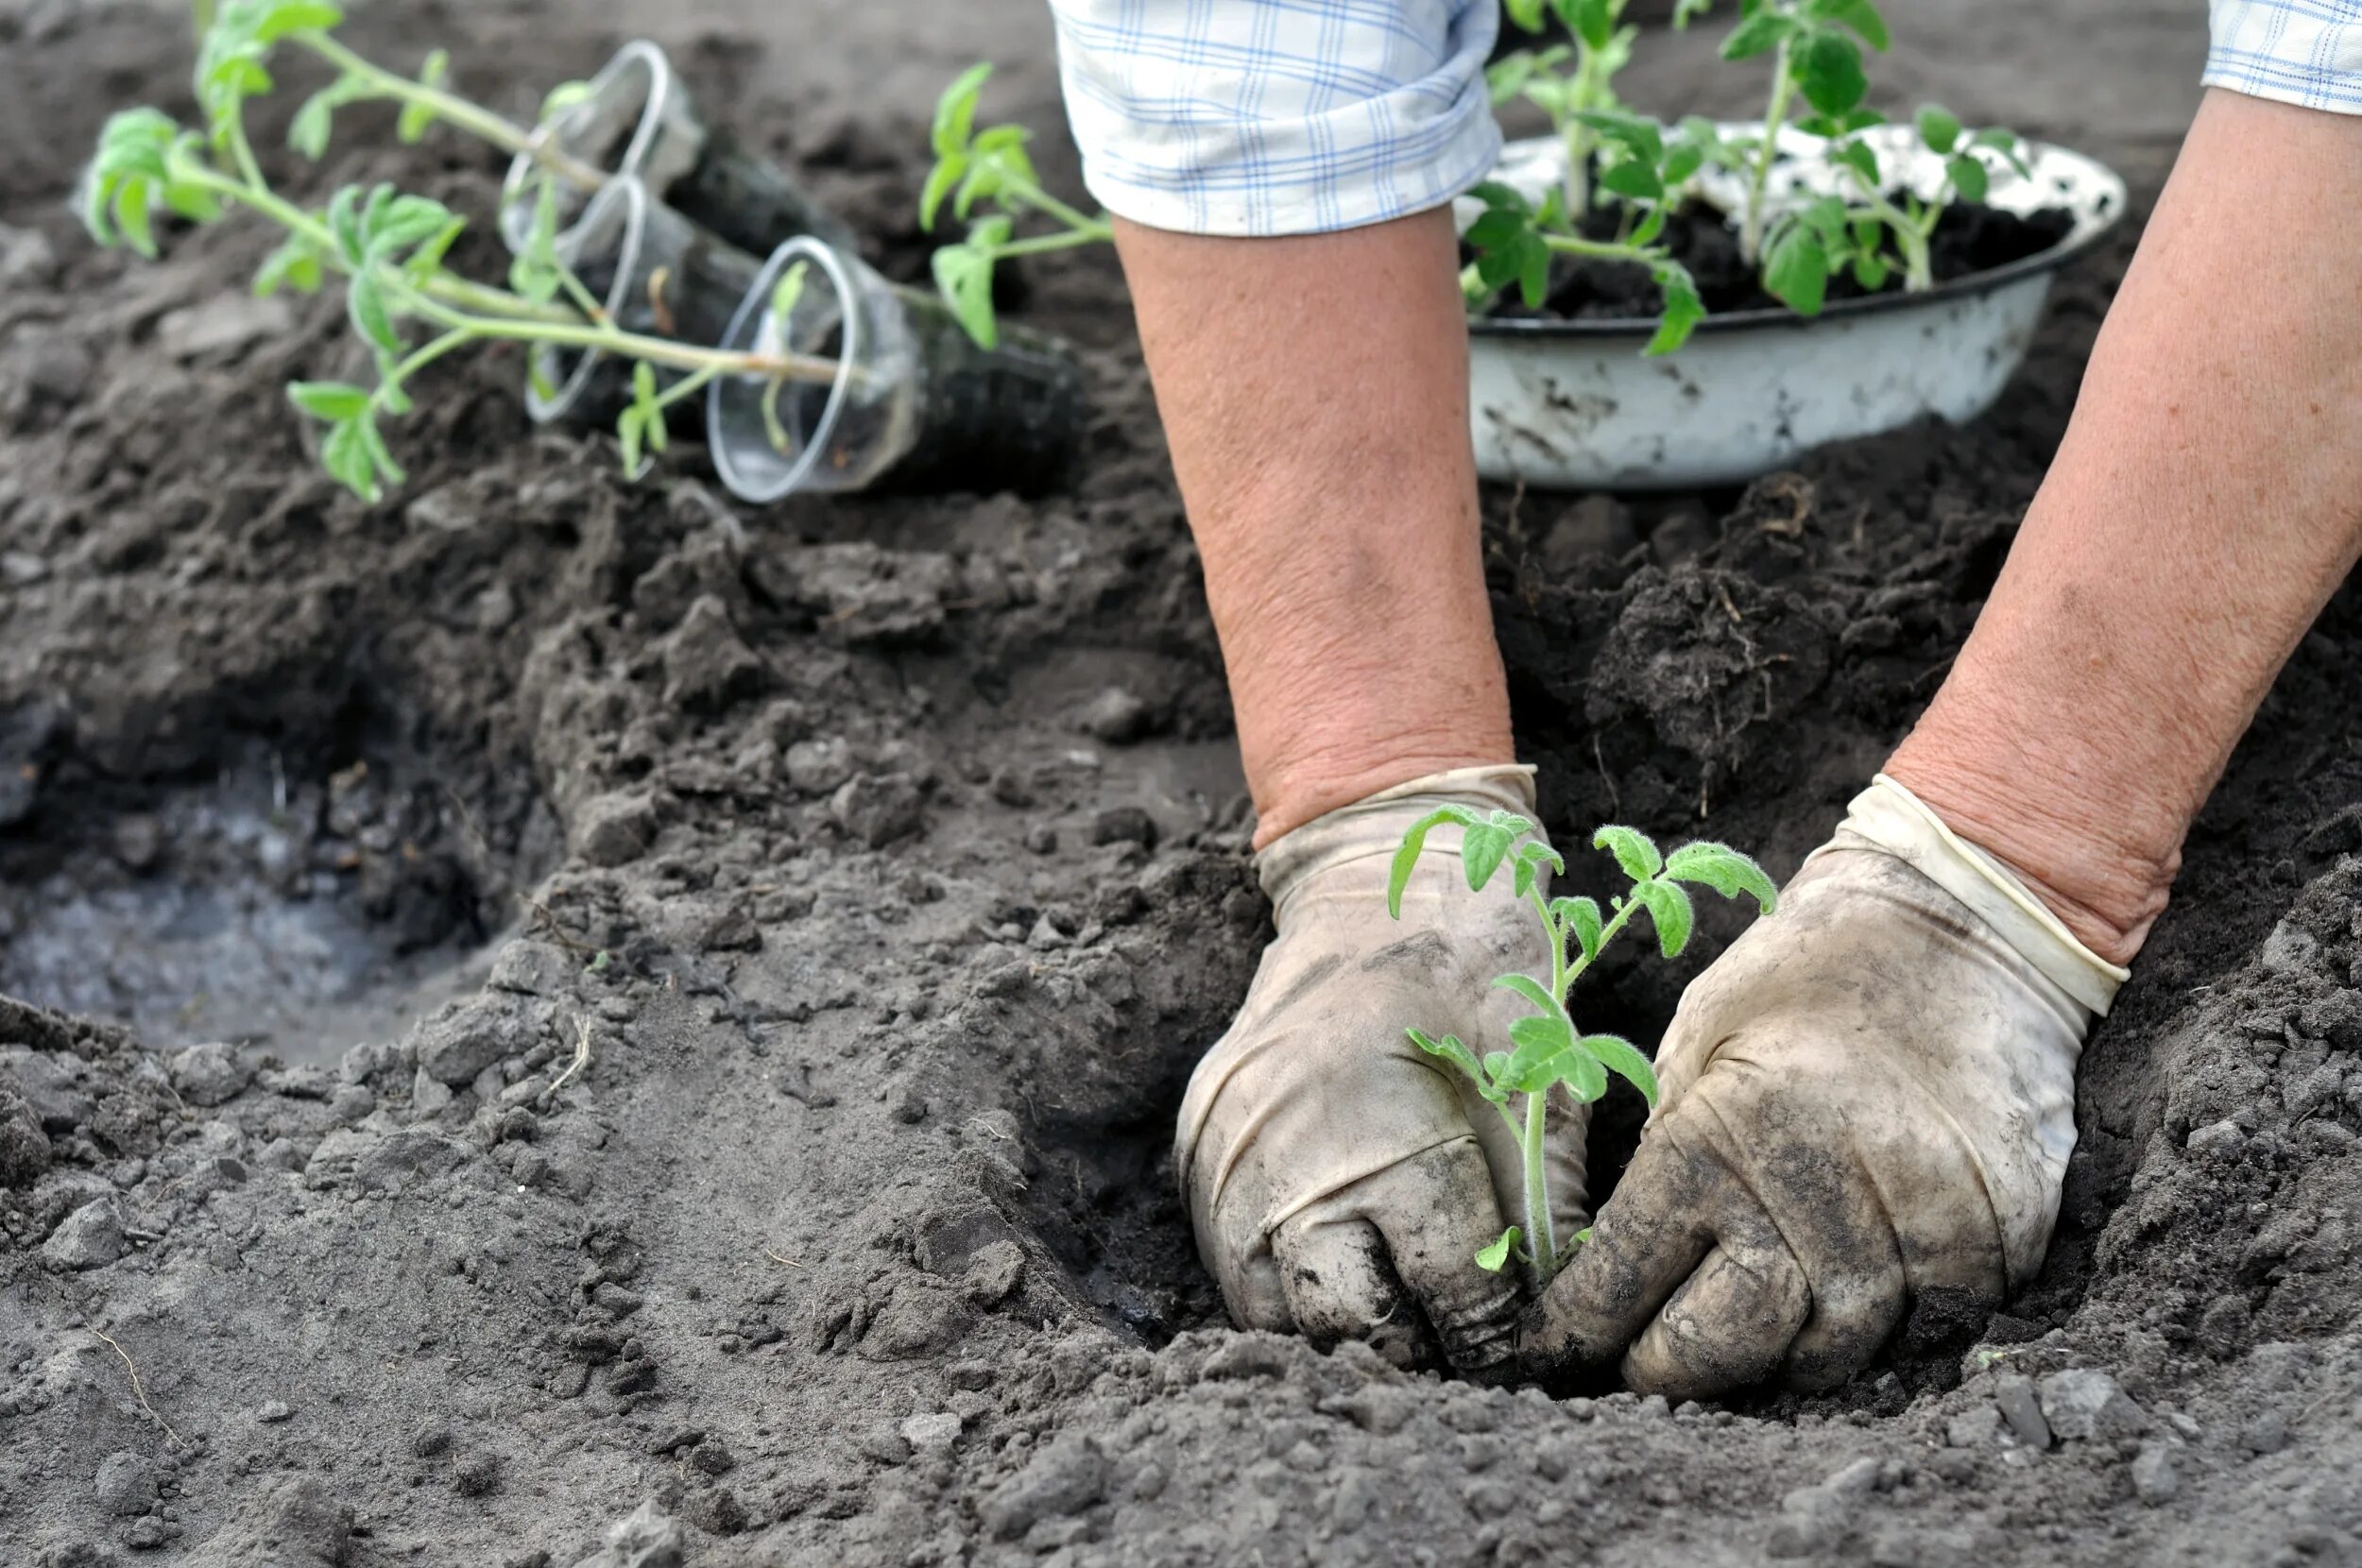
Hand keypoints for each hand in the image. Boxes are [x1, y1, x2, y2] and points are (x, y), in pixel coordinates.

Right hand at [1178, 766, 1585, 1371]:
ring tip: (1399, 1324)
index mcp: (1387, 1139)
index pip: (1449, 1297)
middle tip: (1458, 1350)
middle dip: (1413, 1350)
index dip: (1495, 1339)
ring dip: (1340, 1329)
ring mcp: (1230, 1159)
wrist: (1370, 884)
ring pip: (1275, 1312)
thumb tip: (1555, 1321)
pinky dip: (1286, 1283)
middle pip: (1347, 1327)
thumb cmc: (1473, 971)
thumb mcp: (1536, 1081)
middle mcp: (1289, 1160)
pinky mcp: (1199, 1153)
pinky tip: (1339, 1271)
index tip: (1521, 1354)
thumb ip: (1546, 1211)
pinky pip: (1233, 1262)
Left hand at [1519, 777, 2125, 1397]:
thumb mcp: (1701, 1038)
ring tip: (1747, 1336)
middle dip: (1668, 1369)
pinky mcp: (1993, 1241)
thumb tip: (1622, 1268)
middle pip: (1723, 1346)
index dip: (1579, 1329)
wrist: (1967, 930)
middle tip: (1643, 1366)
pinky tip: (1844, 1301)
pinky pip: (1923, 1332)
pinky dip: (1879, 1332)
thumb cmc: (1809, 979)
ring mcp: (1916, 1223)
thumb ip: (1669, 1150)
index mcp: (1720, 1134)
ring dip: (1778, 1359)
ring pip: (1829, 1354)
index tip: (1555, 1351)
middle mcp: (1818, 1189)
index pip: (1625, 1277)